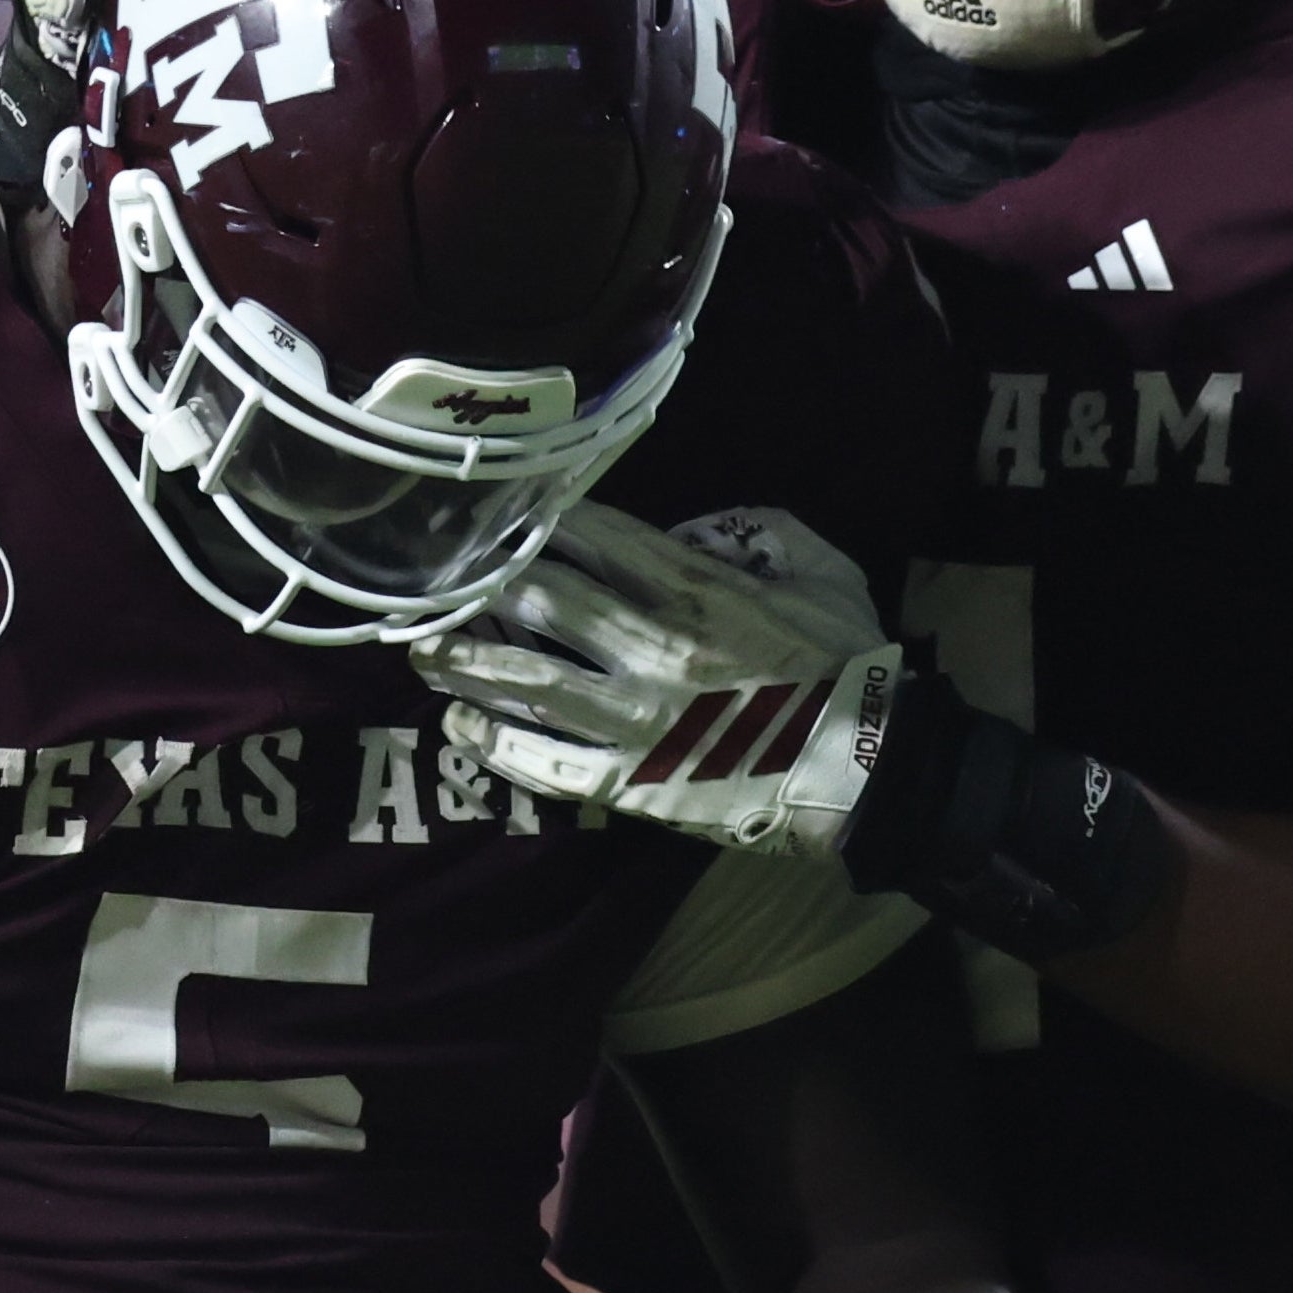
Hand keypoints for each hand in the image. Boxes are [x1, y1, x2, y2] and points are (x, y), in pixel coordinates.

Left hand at [413, 503, 903, 856]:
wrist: (873, 772)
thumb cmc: (854, 669)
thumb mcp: (827, 573)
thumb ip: (769, 532)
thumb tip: (711, 523)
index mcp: (700, 591)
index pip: (600, 538)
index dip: (543, 519)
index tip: (502, 508)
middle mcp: (654, 649)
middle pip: (547, 600)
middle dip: (484, 582)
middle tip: (436, 574)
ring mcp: (636, 722)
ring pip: (529, 682)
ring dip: (467, 660)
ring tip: (420, 647)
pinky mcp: (633, 785)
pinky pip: (547, 765)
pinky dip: (497, 745)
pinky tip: (460, 725)